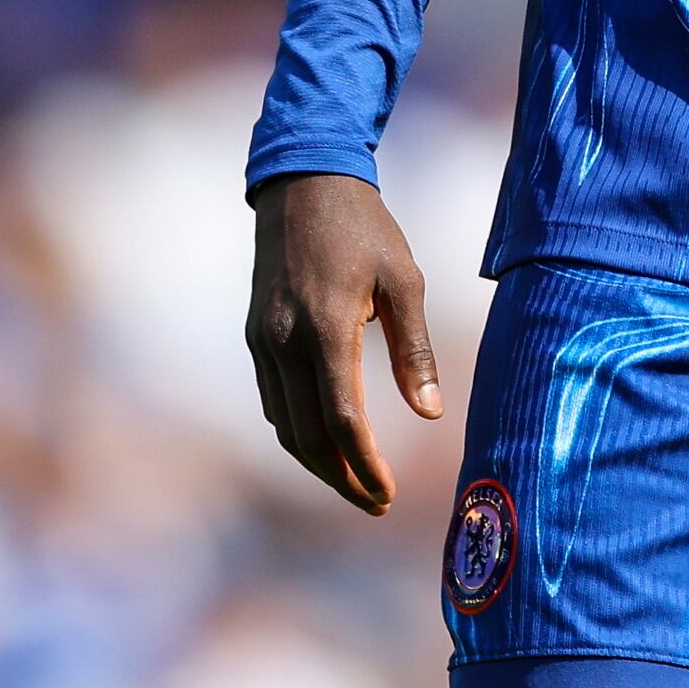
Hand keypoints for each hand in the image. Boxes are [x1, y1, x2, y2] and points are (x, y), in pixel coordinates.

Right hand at [245, 172, 441, 512]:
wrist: (302, 184)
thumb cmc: (365, 229)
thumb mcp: (404, 281)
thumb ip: (414, 350)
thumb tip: (432, 413)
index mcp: (325, 327)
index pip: (342, 420)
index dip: (366, 465)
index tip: (389, 494)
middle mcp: (285, 341)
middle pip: (307, 437)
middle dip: (342, 479)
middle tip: (376, 503)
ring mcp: (263, 340)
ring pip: (285, 425)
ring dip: (319, 463)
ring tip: (356, 482)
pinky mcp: (256, 336)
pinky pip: (274, 401)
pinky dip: (299, 432)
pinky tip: (327, 441)